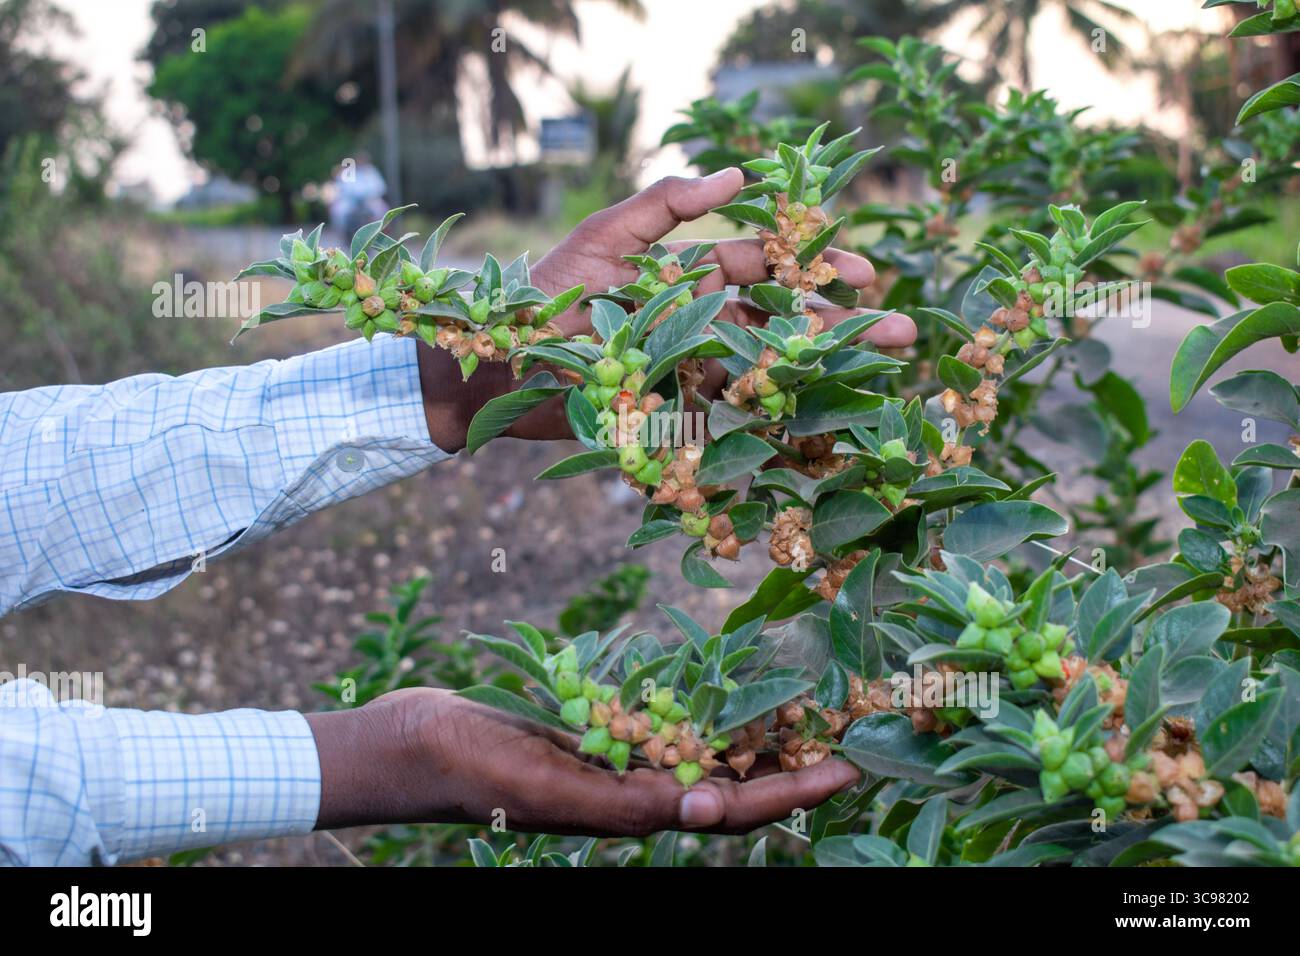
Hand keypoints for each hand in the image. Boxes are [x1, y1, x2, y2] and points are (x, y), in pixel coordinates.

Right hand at [308, 687, 859, 836]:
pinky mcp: (590, 735)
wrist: (407, 742)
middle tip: (842, 730)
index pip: (727, 812)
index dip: (789, 793)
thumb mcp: (542, 787)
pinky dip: (694, 712)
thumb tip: (704, 810)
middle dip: (785, 763)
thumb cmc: (465, 766)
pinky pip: (657, 727)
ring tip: (800, 710)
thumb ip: (620, 804)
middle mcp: (628, 795)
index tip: (845, 768)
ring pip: (697, 755)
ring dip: (748, 737)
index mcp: (626, 816)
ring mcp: (610, 764)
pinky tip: (719, 693)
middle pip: (726, 786)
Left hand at [418, 169, 915, 450]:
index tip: (862, 273)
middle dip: (836, 325)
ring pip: (766, 369)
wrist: (495, 370)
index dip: (810, 267)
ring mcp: (689, 370)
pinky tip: (819, 426)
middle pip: (778, 320)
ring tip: (875, 377)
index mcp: (685, 273)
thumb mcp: (602, 238)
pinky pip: (731, 417)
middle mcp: (696, 321)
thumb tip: (739, 175)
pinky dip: (773, 420)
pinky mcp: (674, 414)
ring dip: (819, 373)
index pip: (762, 265)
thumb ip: (666, 203)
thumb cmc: (543, 296)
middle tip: (898, 333)